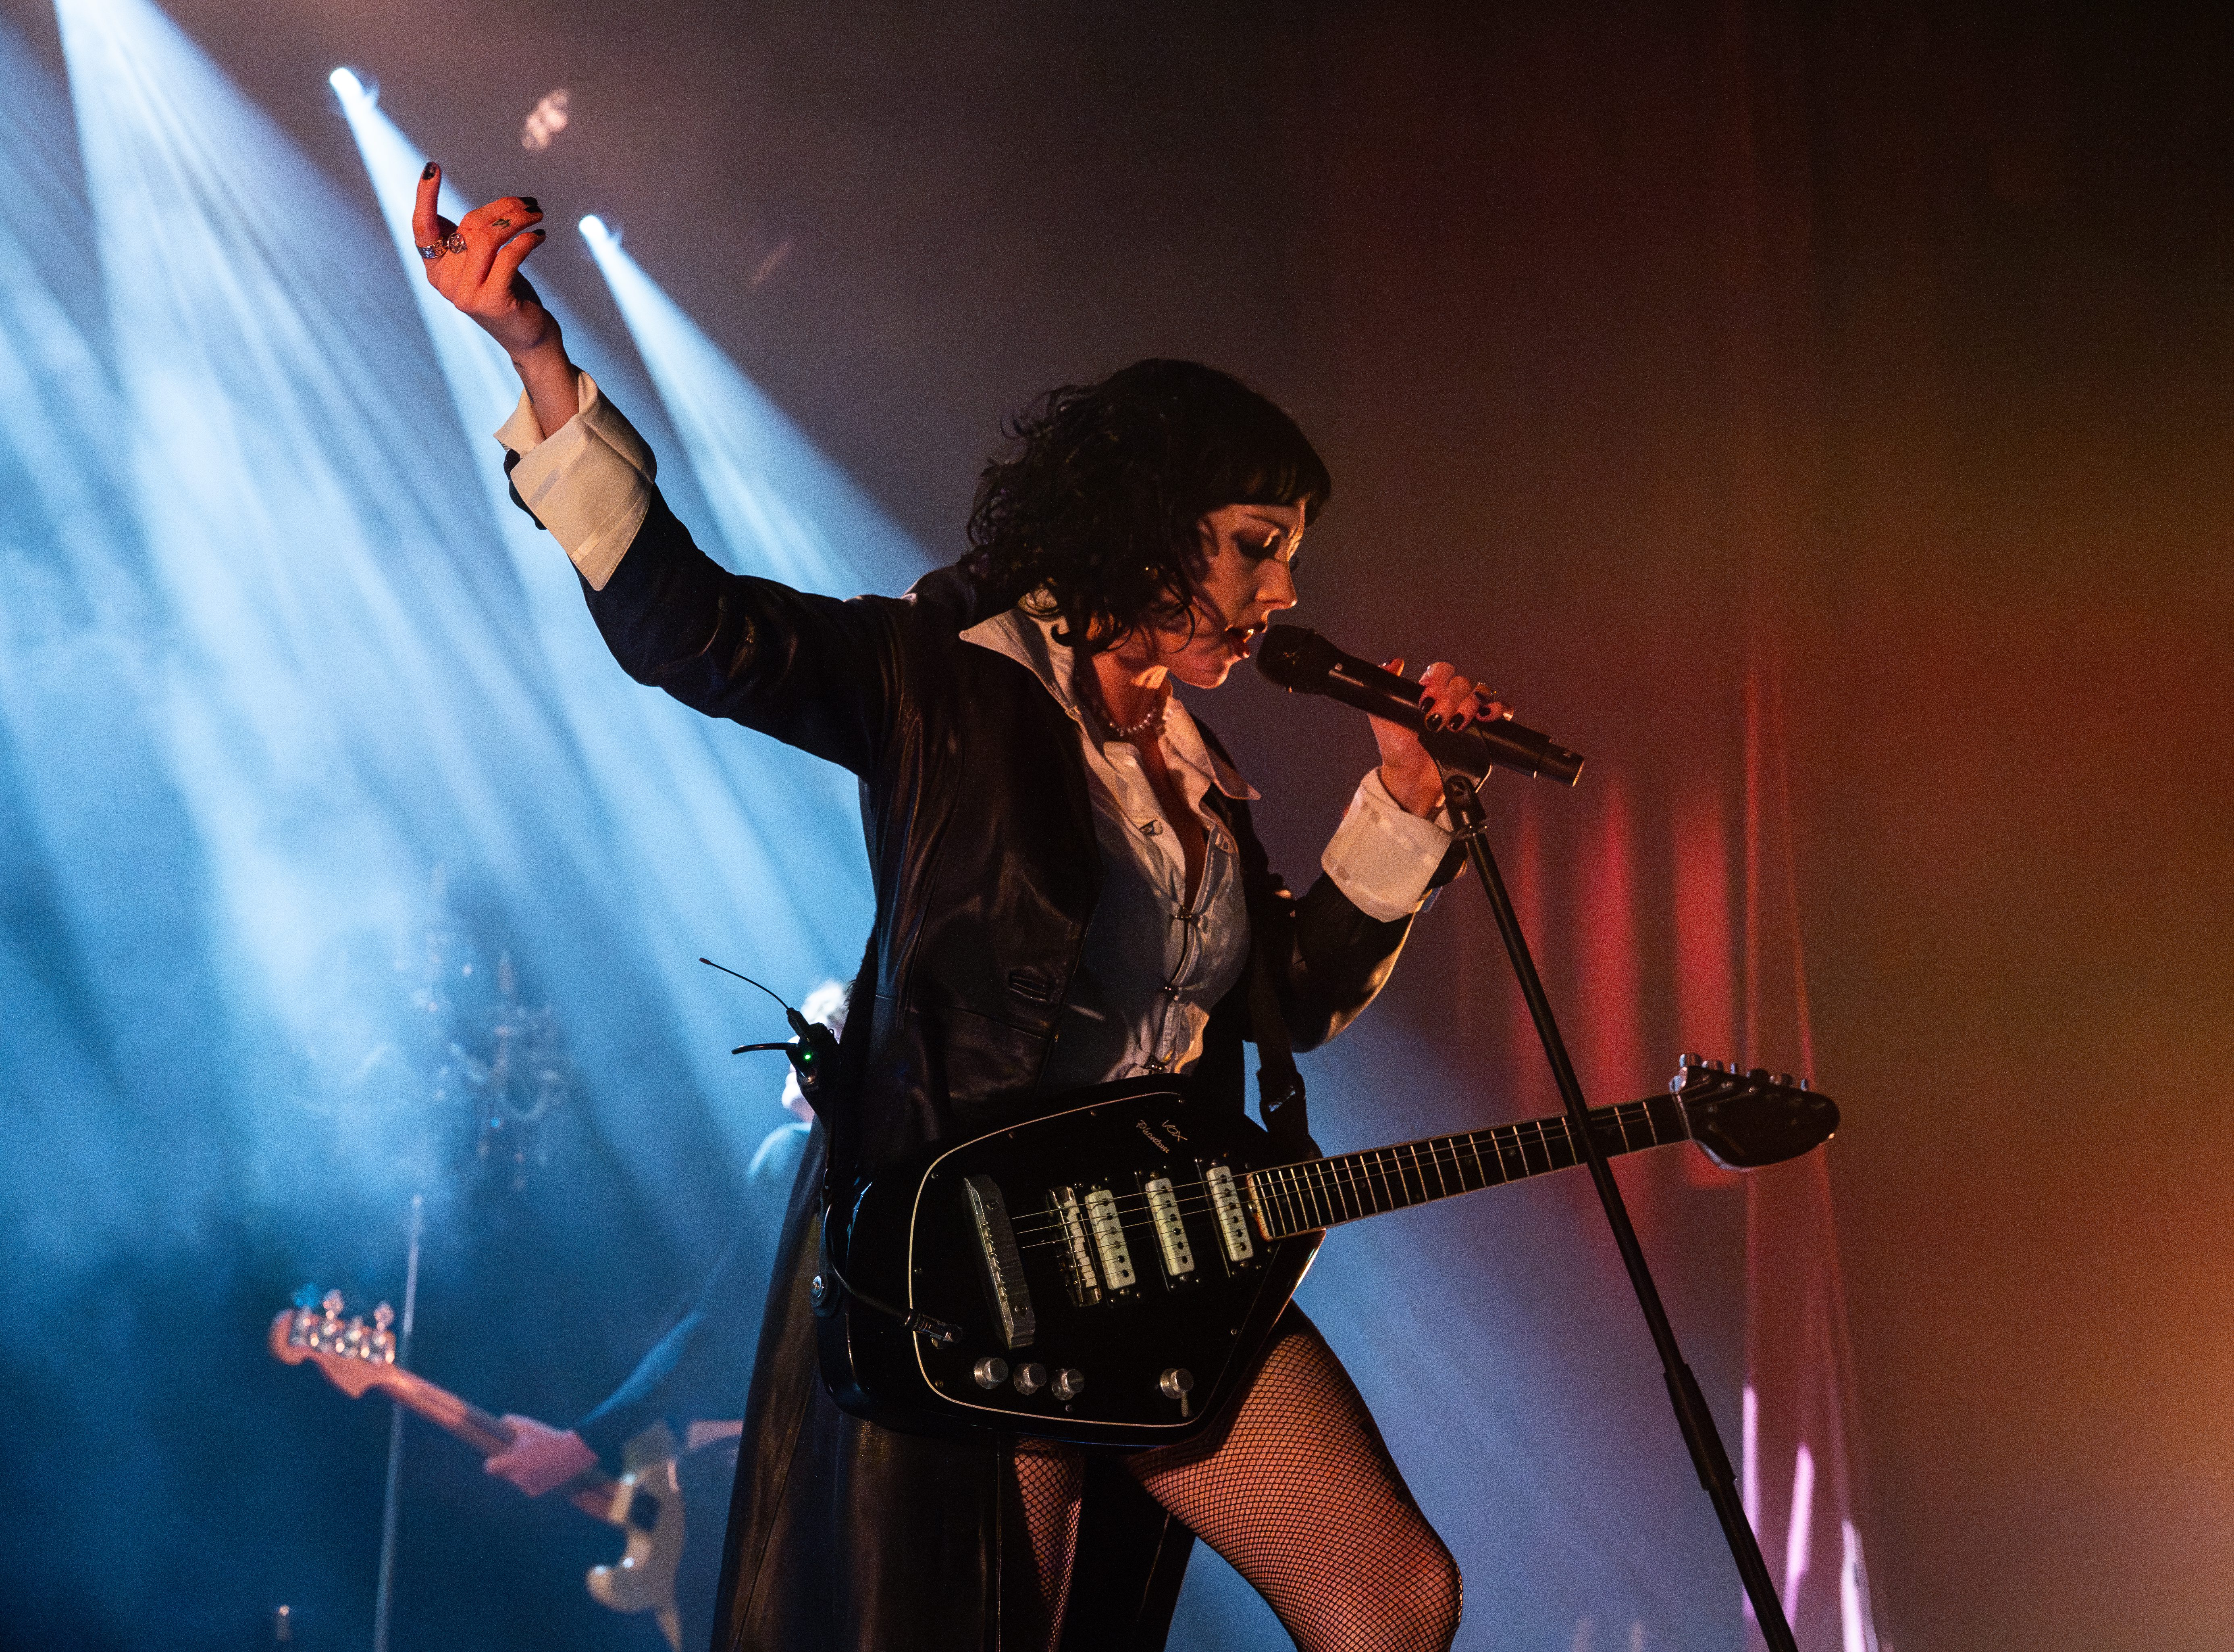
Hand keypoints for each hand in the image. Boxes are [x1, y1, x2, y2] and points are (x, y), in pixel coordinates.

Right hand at [412, 164, 577, 438]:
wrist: (528, 338)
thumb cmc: (507, 293)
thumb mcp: (482, 264)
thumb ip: (468, 240)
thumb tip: (472, 210)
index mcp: (436, 269)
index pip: (422, 227)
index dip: (424, 197)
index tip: (432, 167)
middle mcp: (444, 282)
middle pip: (468, 226)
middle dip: (502, 208)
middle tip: (529, 203)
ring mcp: (465, 294)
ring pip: (488, 238)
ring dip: (518, 220)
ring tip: (537, 215)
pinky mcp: (490, 301)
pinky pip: (508, 257)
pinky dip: (526, 241)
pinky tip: (539, 237)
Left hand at [484, 1415, 597, 1496]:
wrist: (572, 1453)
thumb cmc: (548, 1437)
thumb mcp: (528, 1425)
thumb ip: (511, 1422)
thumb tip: (502, 1421)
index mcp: (512, 1461)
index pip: (489, 1467)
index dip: (491, 1462)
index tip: (496, 1458)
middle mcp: (516, 1476)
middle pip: (504, 1472)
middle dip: (511, 1465)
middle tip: (524, 1454)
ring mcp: (525, 1485)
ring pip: (516, 1479)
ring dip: (521, 1472)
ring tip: (536, 1460)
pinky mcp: (535, 1492)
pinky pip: (527, 1485)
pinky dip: (532, 1479)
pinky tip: (542, 1469)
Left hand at [1369, 659, 1509, 817]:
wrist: (1412, 779)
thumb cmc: (1397, 750)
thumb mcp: (1383, 717)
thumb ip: (1384, 688)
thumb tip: (1393, 663)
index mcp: (1431, 692)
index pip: (1442, 671)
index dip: (1437, 682)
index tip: (1425, 703)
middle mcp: (1452, 700)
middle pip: (1462, 682)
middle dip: (1449, 699)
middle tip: (1435, 721)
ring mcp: (1469, 714)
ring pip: (1481, 692)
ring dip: (1470, 705)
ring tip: (1456, 724)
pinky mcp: (1483, 730)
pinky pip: (1501, 710)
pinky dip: (1498, 709)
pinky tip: (1485, 718)